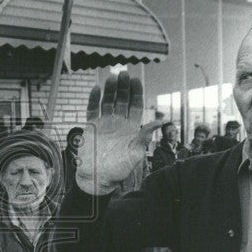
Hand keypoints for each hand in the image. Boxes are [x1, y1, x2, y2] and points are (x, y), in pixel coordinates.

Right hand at [75, 71, 162, 195]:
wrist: (98, 179)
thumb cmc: (119, 170)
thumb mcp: (135, 154)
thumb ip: (144, 137)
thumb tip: (159, 122)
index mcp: (132, 128)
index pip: (135, 105)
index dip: (136, 92)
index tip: (136, 80)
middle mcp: (119, 123)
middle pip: (122, 100)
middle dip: (123, 87)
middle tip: (123, 73)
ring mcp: (105, 123)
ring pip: (108, 101)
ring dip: (110, 89)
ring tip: (111, 77)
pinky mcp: (92, 127)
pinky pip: (92, 109)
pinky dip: (93, 99)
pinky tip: (96, 89)